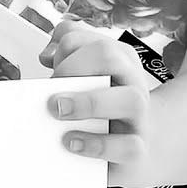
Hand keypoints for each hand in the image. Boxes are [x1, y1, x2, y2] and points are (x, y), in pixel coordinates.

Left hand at [41, 20, 153, 180]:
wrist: (136, 146)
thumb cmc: (104, 107)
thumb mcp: (87, 75)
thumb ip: (65, 55)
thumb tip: (47, 55)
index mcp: (121, 59)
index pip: (93, 38)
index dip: (67, 47)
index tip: (51, 64)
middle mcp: (132, 82)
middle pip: (109, 55)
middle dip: (74, 66)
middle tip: (52, 87)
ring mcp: (139, 116)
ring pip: (129, 99)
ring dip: (88, 103)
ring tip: (59, 111)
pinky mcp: (138, 149)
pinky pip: (128, 147)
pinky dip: (97, 145)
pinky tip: (73, 142)